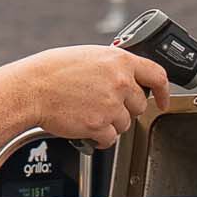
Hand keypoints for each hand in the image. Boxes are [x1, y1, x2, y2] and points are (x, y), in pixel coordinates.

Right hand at [25, 45, 170, 147]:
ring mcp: (110, 105)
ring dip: (110, 123)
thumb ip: (113, 67)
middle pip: (139, 106)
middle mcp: (119, 82)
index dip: (164, 91)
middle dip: (126, 109)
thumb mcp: (91, 57)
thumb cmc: (54, 71)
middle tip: (105, 105)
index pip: (157, 75)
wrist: (33, 88)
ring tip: (89, 112)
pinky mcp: (99, 125)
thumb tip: (125, 78)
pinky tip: (86, 126)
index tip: (163, 100)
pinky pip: (110, 139)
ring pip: (124, 124)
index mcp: (120, 60)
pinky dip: (99, 138)